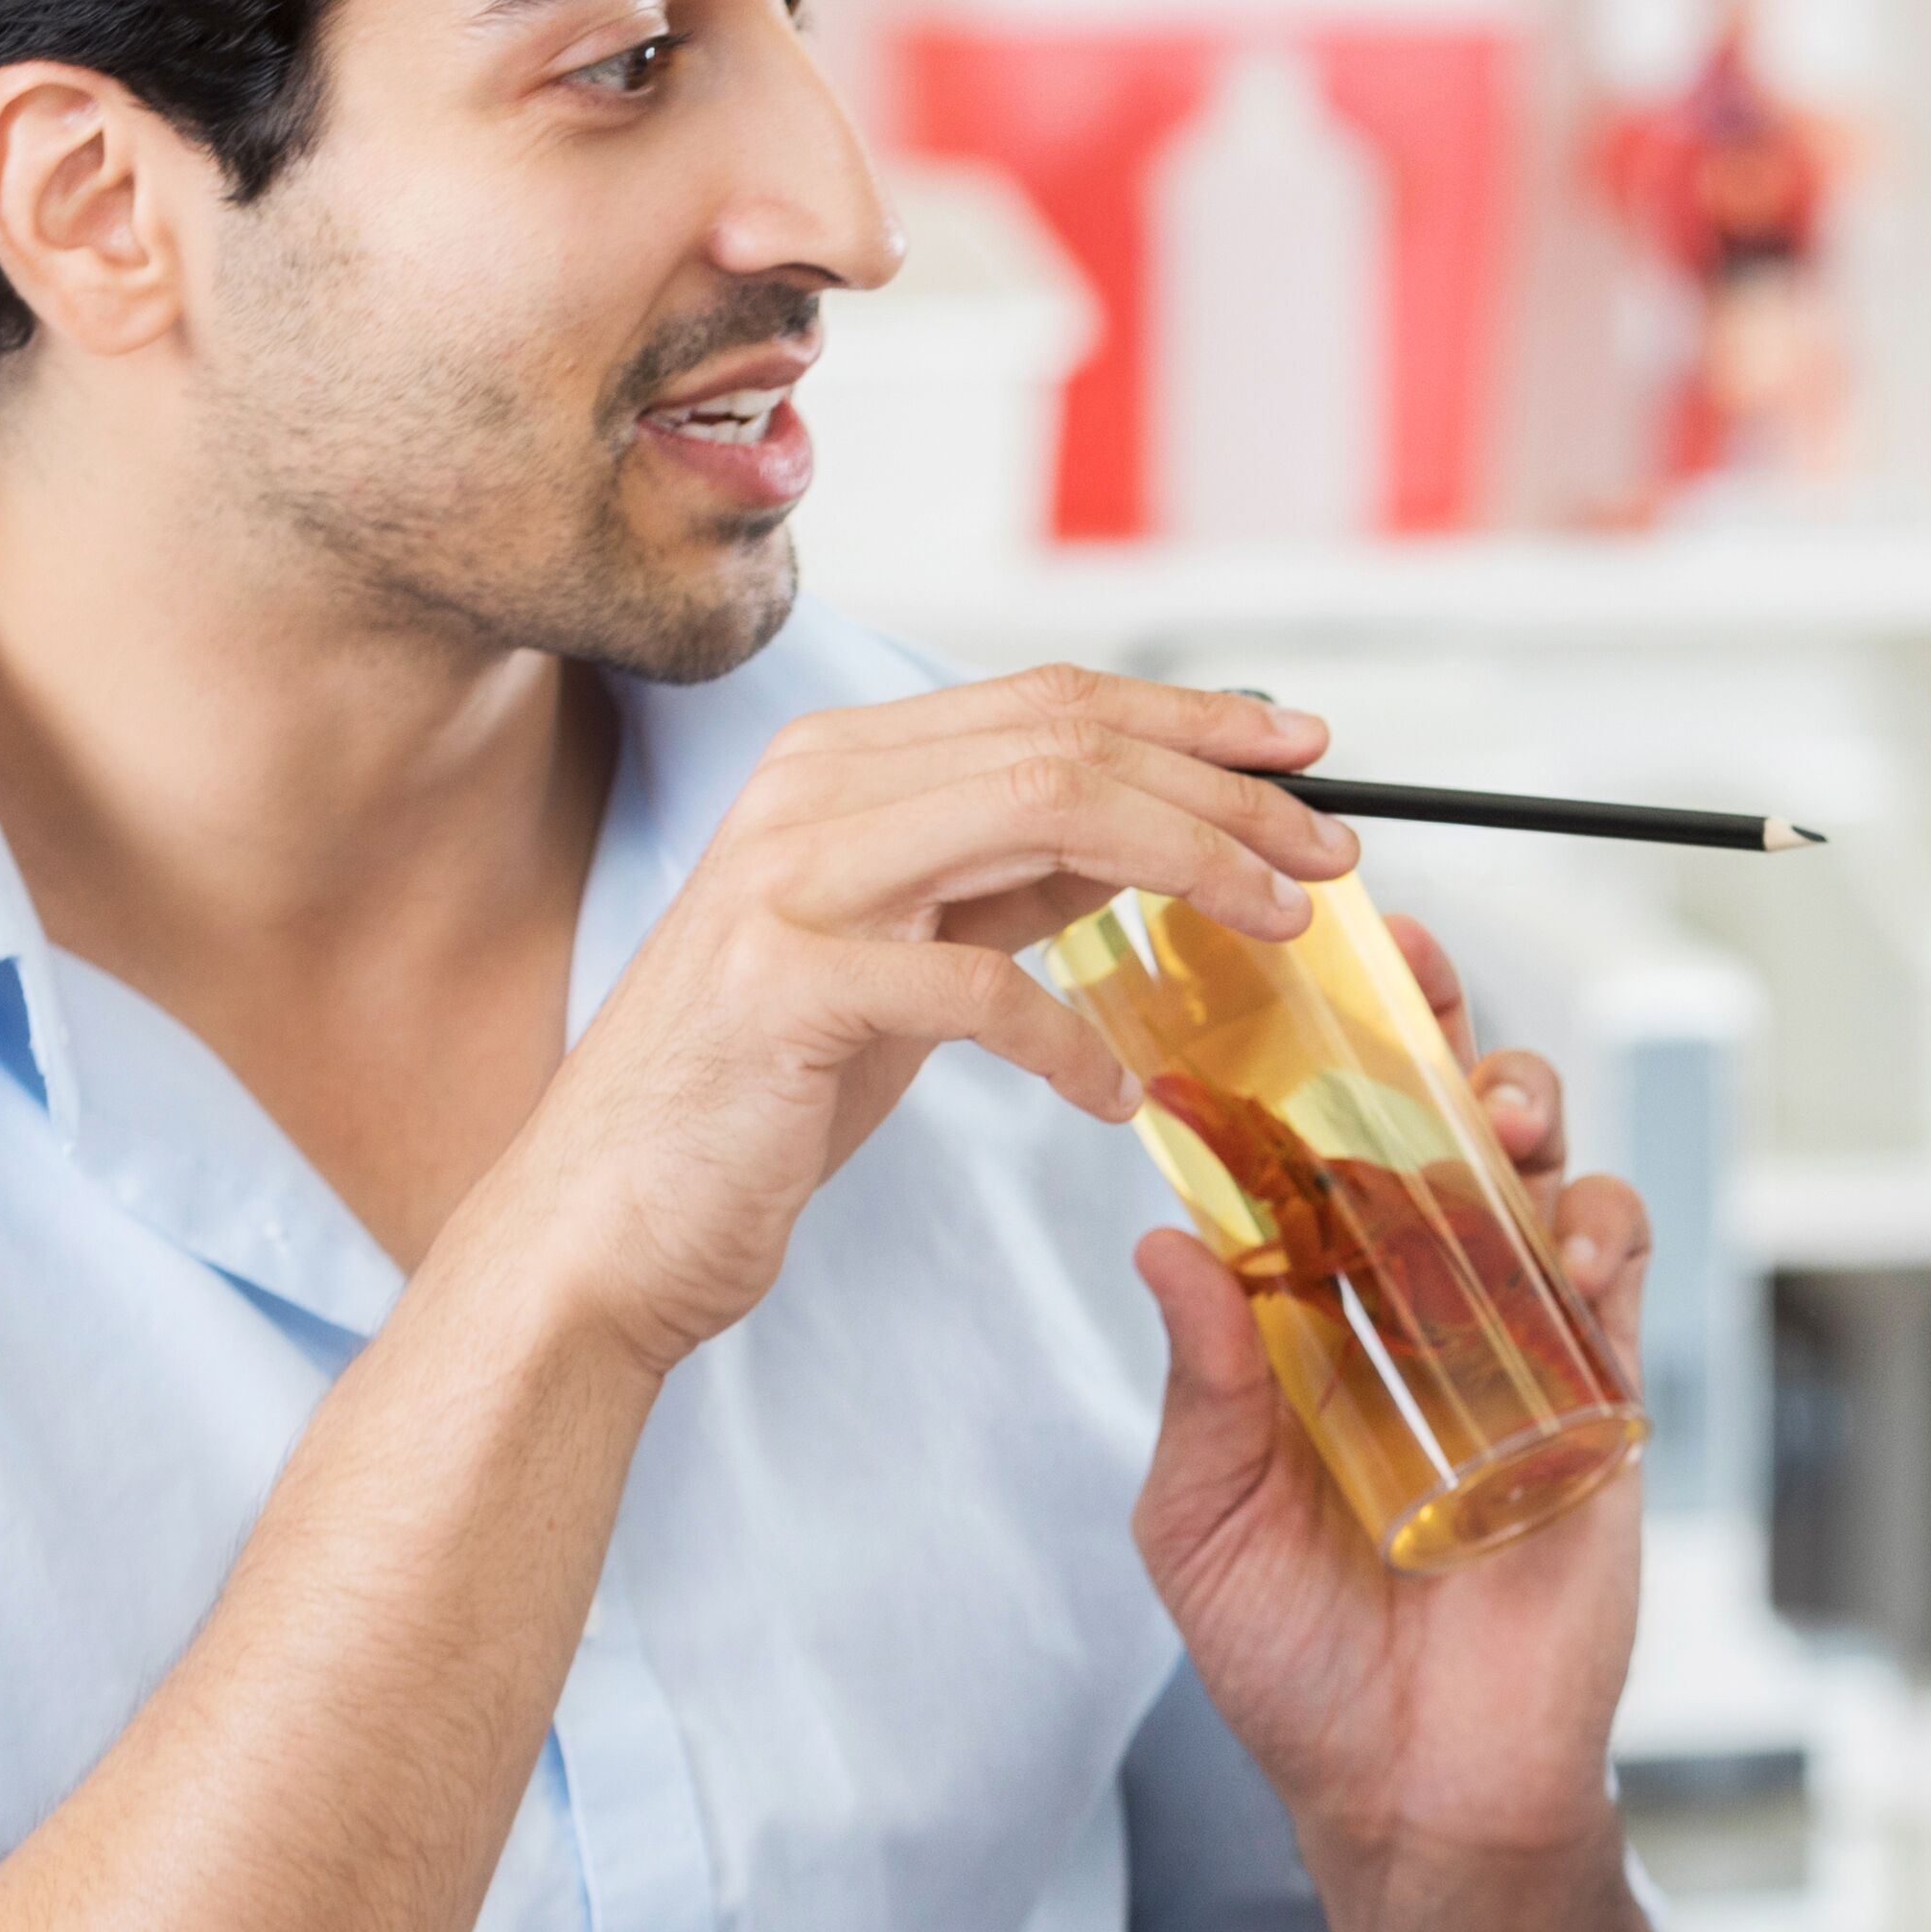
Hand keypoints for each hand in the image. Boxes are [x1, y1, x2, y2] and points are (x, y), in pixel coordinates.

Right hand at [441, 669, 1354, 1379]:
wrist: (597, 1229)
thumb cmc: (754, 1099)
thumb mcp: (901, 962)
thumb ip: (1001, 883)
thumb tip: (1142, 835)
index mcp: (839, 765)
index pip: (1054, 701)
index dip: (1197, 720)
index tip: (1310, 757)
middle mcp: (810, 791)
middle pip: (1070, 739)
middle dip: (1225, 788)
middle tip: (1333, 854)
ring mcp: (789, 880)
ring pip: (1047, 814)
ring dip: (1191, 867)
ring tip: (1280, 931)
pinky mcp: (785, 987)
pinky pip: (979, 983)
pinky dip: (1070, 1039)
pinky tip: (1113, 1096)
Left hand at [1131, 911, 1650, 1886]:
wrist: (1417, 1790)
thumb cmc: (1292, 1662)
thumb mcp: (1201, 1518)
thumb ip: (1201, 1383)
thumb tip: (1164, 1236)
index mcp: (1304, 1315)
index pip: (1309, 1151)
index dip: (1308, 1056)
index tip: (1283, 969)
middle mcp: (1409, 1305)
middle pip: (1431, 1124)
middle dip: (1431, 1030)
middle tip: (1412, 973)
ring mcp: (1510, 1340)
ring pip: (1533, 1169)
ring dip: (1520, 1108)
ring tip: (1490, 1113)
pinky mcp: (1598, 1392)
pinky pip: (1616, 1270)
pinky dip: (1597, 1226)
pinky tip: (1560, 1243)